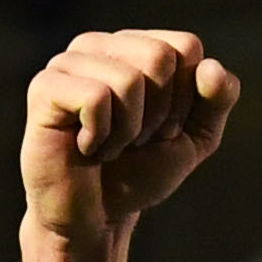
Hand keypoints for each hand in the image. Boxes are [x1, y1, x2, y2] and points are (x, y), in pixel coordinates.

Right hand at [21, 30, 238, 240]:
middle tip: (132, 139)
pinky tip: (85, 147)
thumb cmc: (139, 172)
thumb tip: (212, 67)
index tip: (161, 128)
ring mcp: (68, 62)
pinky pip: (96, 98)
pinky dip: (101, 136)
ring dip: (128, 132)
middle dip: (158, 115)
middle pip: (159, 57)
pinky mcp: (44, 87)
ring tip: (107, 146)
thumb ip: (217, 101)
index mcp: (134, 46)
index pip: (185, 46)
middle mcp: (99, 44)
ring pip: (129, 80)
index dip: (185, 99)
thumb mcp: (194, 138)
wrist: (96, 217)